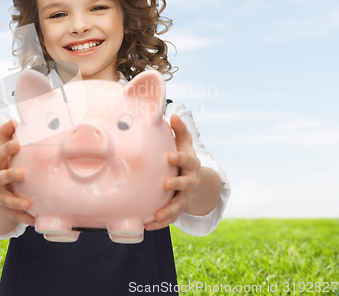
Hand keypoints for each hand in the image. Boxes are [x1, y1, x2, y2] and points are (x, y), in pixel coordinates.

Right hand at [0, 119, 34, 226]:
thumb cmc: (2, 160)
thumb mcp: (2, 147)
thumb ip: (6, 134)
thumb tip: (14, 120)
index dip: (6, 148)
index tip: (18, 143)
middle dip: (8, 175)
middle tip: (21, 173)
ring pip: (4, 201)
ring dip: (15, 202)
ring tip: (28, 203)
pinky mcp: (3, 209)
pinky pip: (13, 216)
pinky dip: (23, 218)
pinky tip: (35, 220)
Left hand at [145, 114, 200, 230]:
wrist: (193, 179)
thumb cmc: (183, 156)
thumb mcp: (184, 142)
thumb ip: (180, 130)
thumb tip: (173, 114)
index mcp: (191, 164)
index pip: (187, 161)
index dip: (179, 159)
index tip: (170, 157)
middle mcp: (190, 181)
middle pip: (185, 185)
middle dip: (176, 185)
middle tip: (164, 184)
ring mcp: (185, 197)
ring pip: (178, 206)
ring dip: (168, 211)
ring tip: (156, 215)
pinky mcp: (178, 208)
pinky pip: (171, 218)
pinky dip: (160, 224)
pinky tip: (147, 225)